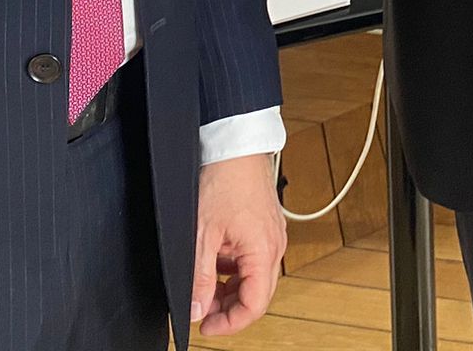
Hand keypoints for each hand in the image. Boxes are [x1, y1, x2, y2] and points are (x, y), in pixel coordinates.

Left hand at [193, 152, 285, 334]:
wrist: (235, 145)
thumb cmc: (224, 179)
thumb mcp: (203, 235)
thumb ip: (201, 277)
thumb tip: (198, 309)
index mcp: (264, 251)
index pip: (255, 306)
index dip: (229, 324)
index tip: (206, 326)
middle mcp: (274, 246)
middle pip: (256, 295)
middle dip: (227, 308)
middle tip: (200, 308)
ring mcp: (271, 236)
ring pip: (254, 278)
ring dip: (229, 289)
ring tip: (203, 283)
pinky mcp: (265, 227)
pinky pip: (252, 260)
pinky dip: (234, 269)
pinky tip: (214, 261)